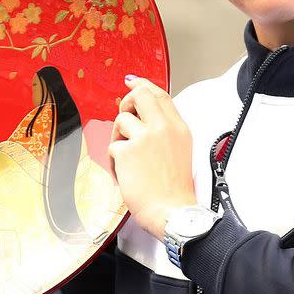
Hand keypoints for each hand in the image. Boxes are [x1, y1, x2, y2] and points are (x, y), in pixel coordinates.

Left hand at [109, 76, 196, 239]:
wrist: (171, 211)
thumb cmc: (174, 189)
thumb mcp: (180, 150)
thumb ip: (164, 131)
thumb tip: (143, 117)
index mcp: (178, 128)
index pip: (159, 94)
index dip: (142, 84)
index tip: (132, 81)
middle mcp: (163, 128)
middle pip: (139, 95)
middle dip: (126, 102)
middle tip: (124, 120)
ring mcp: (145, 138)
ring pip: (121, 120)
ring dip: (118, 138)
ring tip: (126, 159)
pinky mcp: (128, 151)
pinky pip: (112, 146)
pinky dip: (114, 161)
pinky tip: (124, 174)